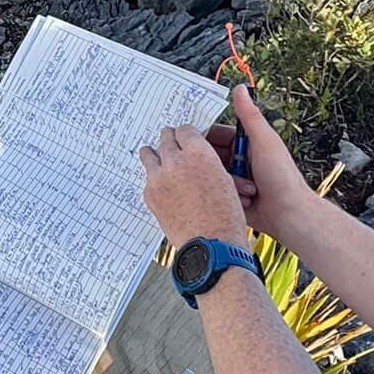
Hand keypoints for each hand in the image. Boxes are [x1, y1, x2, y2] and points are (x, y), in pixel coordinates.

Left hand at [139, 122, 252, 254]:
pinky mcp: (149, 194)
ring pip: (149, 154)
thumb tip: (195, 153)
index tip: (187, 138)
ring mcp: (158, 178)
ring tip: (162, 160)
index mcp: (198, 153)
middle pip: (166, 137)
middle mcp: (175, 161)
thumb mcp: (225, 179)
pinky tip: (165, 187)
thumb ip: (206, 161)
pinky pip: (148, 178)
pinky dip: (155, 179)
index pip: (185, 129)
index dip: (188, 134)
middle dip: (172, 140)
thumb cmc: (225, 215)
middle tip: (174, 146)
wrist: (212, 244)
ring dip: (157, 155)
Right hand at [207, 84, 314, 233]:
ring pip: (212, 176)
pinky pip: (217, 193)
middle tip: (223, 170)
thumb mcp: (264, 141)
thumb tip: (240, 89)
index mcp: (247, 144)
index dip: (205, 138)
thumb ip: (249, 115)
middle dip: (215, 165)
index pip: (216, 134)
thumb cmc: (282, 177)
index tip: (193, 142)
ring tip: (244, 188)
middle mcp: (239, 161)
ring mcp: (235, 180)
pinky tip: (238, 199)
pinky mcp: (232, 198)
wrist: (288, 214)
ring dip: (225, 182)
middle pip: (211, 156)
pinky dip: (225, 196)